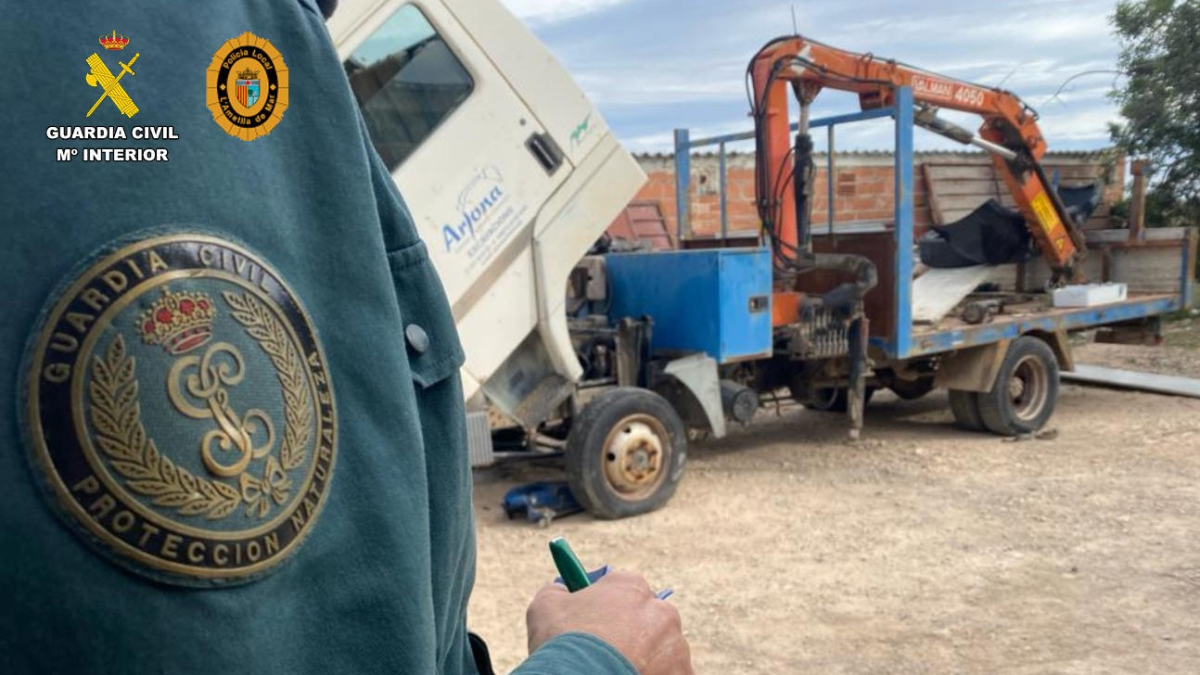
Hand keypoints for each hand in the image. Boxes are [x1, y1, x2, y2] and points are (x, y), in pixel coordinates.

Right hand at [526, 570, 693, 674]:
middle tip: (607, 656)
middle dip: (631, 637)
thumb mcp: (545, 607)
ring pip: (661, 652)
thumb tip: (560, 589)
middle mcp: (661, 612)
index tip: (597, 624)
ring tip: (614, 673)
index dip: (609, 609)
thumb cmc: (562, 644)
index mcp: (632, 587)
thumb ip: (557, 591)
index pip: (625, 591)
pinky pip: (670, 674)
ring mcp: (676, 647)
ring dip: (645, 661)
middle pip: (648, 622)